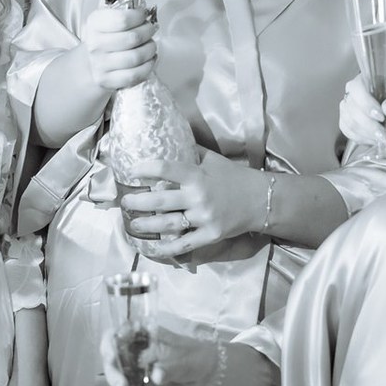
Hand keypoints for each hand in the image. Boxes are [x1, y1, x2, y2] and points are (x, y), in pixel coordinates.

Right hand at [81, 0, 157, 92]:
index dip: (141, 16)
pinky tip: (149, 59)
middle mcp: (95, 44)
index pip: (123, 19)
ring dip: (151, 50)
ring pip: (136, 59)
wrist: (88, 65)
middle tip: (152, 29)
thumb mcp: (105, 6)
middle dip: (149, 33)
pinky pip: (135, 76)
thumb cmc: (102, 31)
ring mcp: (101, 65)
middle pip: (133, 39)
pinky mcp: (108, 82)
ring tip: (152, 44)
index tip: (145, 14)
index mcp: (94, 23)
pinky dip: (148, 67)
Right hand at [98, 320, 220, 385]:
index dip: (109, 346)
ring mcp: (133, 371)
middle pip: (113, 362)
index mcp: (139, 337)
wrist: (203, 374)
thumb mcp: (181, 359)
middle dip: (115, 377)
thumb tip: (156, 376)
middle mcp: (131, 352)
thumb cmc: (191, 357)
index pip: (115, 336)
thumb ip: (167, 367)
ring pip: (118, 382)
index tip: (112, 358)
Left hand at [121, 154, 263, 261]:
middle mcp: (199, 197)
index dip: (145, 169)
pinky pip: (184, 244)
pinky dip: (166, 247)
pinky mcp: (210, 235)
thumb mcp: (213, 160)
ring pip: (168, 223)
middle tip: (124, 202)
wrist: (261, 200)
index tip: (131, 171)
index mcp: (197, 175)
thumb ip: (191, 151)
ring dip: (146, 225)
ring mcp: (204, 218)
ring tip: (132, 223)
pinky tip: (152, 247)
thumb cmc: (234, 177)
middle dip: (138, 202)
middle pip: (160, 201)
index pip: (165, 169)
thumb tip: (170, 137)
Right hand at [339, 74, 385, 156]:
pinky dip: (362, 138)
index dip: (366, 102)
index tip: (381, 116)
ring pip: (349, 121)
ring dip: (367, 133)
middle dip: (369, 124)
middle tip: (385, 134)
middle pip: (352, 106)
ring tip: (383, 138)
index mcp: (372, 82)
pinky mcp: (347, 122)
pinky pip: (347, 131)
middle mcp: (357, 93)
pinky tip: (375, 139)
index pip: (358, 86)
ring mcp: (350, 108)